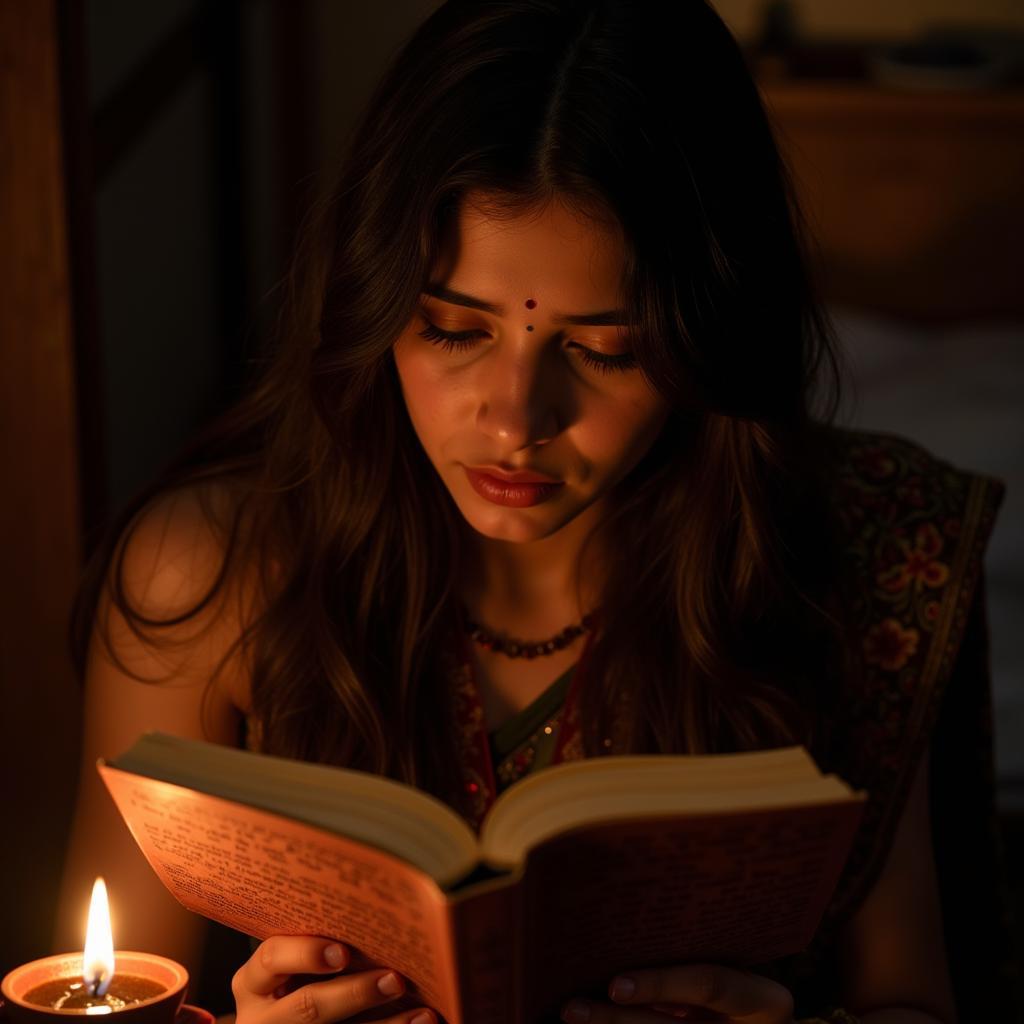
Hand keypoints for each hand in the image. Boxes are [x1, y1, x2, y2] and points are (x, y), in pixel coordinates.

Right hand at [232, 936, 434, 1023]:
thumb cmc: (295, 980)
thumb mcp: (289, 967)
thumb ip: (315, 946)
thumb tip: (378, 915)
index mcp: (253, 982)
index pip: (272, 958)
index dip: (306, 954)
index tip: (343, 952)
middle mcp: (262, 1017)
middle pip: (307, 1006)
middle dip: (355, 993)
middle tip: (395, 978)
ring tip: (421, 1011)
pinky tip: (420, 1023)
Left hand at [560, 963, 794, 1022]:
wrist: (759, 1021)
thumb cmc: (745, 978)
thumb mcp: (738, 966)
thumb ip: (697, 954)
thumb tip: (625, 927)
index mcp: (767, 1001)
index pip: (709, 985)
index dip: (661, 985)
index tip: (614, 984)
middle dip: (618, 1019)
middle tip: (572, 1008)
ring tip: (572, 1013)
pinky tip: (593, 1023)